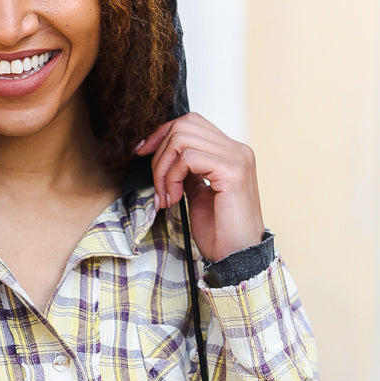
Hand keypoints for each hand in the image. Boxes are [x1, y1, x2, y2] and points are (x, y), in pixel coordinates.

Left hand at [134, 113, 264, 261]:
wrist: (236, 257)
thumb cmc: (220, 232)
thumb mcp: (198, 195)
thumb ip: (188, 173)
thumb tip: (166, 159)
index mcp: (231, 152)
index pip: (191, 122)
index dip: (161, 134)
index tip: (142, 152)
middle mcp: (237, 149)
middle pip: (184, 125)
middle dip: (159, 154)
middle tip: (157, 186)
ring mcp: (237, 157)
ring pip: (182, 138)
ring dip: (163, 169)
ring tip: (166, 196)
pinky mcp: (233, 171)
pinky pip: (188, 157)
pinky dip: (172, 177)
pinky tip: (174, 198)